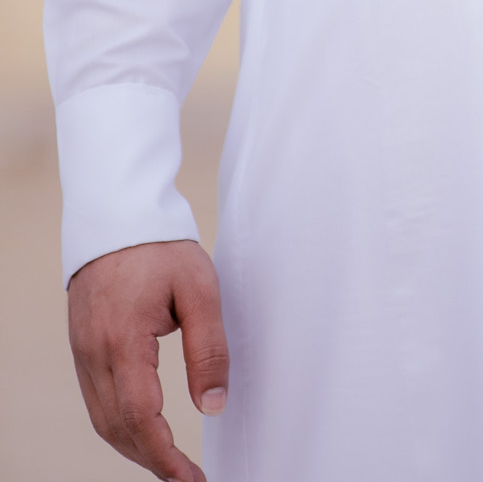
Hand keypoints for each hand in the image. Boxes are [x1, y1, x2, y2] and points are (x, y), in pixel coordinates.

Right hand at [67, 239, 228, 481]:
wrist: (117, 214)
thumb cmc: (161, 247)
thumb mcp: (199, 289)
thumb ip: (208, 348)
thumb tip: (213, 406)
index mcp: (124, 342)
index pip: (142, 418)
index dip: (165, 457)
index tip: (190, 479)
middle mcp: (94, 354)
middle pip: (117, 428)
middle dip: (151, 460)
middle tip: (186, 478)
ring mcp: (82, 352)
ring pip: (102, 420)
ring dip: (133, 447)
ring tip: (168, 462)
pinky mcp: (81, 347)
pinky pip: (95, 401)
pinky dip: (118, 425)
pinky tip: (142, 429)